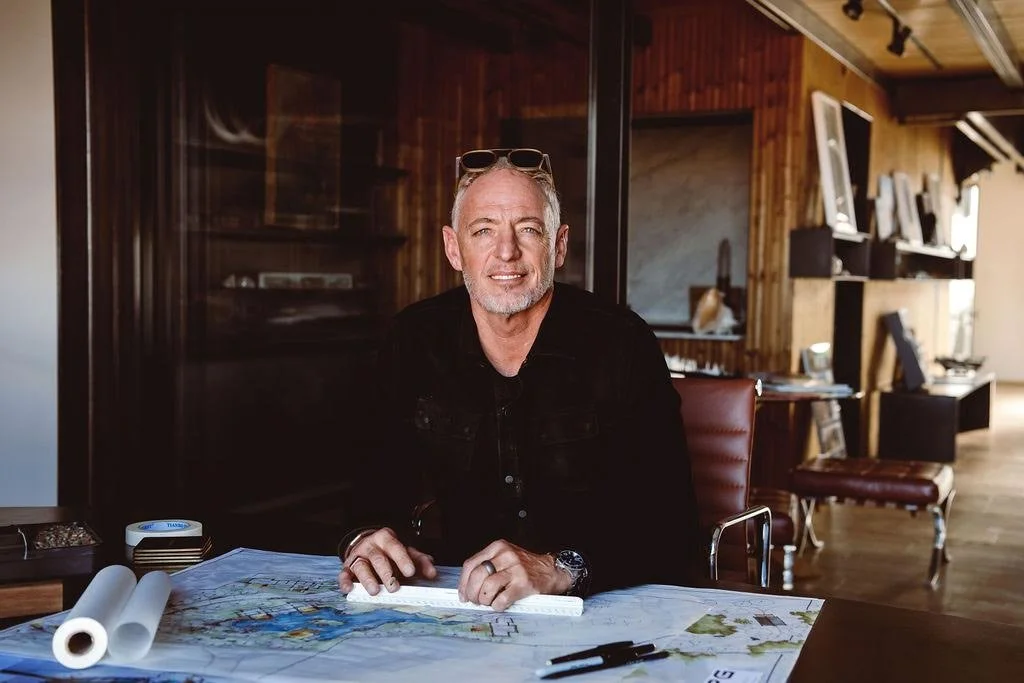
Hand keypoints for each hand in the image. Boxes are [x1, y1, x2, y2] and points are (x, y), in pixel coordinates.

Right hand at [337, 527, 436, 594]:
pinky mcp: (347, 568)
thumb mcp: (405, 551)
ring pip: (361, 566)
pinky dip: (345, 582)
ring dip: (368, 579)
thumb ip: (420, 561)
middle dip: (386, 573)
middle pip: (378, 558)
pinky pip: (344, 574)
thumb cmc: (389, 551)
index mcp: (386, 538)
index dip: (403, 559)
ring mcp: (357, 556)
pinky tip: (349, 589)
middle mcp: (370, 546)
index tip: (411, 572)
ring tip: (375, 591)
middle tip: (394, 587)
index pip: (395, 547)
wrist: (366, 545)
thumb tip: (432, 573)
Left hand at [457, 540, 571, 611]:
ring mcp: (515, 569)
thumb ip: (488, 566)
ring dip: (484, 599)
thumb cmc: (525, 566)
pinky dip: (497, 605)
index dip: (463, 582)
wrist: (551, 570)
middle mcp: (506, 555)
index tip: (463, 593)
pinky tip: (499, 604)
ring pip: (487, 587)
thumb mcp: (505, 557)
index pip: (471, 564)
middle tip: (474, 600)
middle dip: (472, 592)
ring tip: (487, 602)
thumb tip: (467, 585)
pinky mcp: (523, 584)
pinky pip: (502, 599)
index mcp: (498, 547)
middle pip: (477, 576)